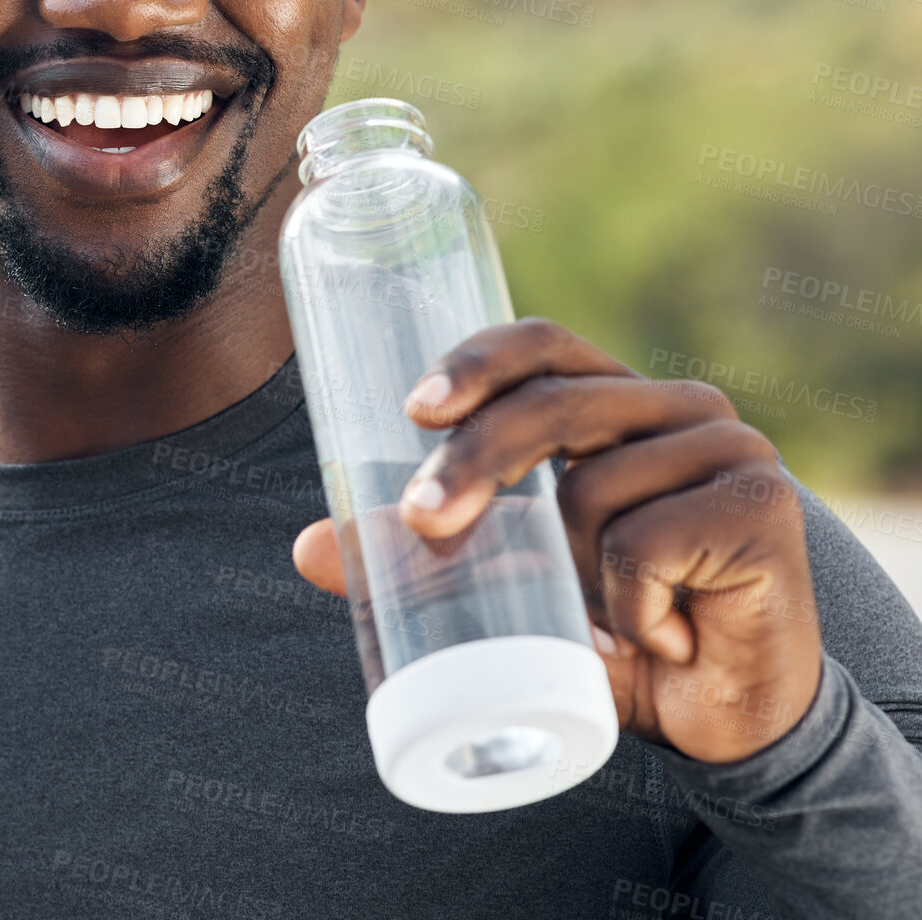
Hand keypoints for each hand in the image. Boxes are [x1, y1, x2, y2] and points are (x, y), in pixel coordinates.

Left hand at [291, 317, 824, 763]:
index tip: (412, 412)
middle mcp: (679, 407)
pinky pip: (645, 546)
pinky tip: (668, 636)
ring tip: (608, 616)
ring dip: (575, 573)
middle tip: (426, 519)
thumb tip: (306, 546)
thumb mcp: (516, 584)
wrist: (731, 722)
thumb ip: (429, 554)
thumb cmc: (615, 630)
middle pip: (553, 404)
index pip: (542, 345)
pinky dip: (632, 611)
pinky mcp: (762, 510)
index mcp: (619, 402)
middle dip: (476, 459)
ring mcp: (730, 450)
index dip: (475, 363)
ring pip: (591, 490)